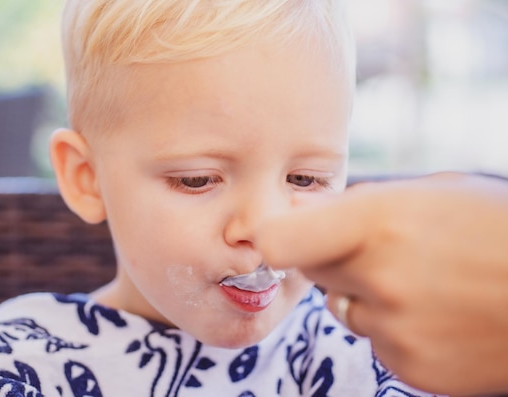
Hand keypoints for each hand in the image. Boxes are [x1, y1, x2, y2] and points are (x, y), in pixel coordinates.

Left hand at [256, 172, 507, 395]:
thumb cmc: (499, 229)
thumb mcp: (432, 193)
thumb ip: (357, 206)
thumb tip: (297, 213)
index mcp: (379, 221)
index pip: (279, 241)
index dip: (272, 238)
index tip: (278, 235)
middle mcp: (379, 278)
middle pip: (310, 271)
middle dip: (331, 258)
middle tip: (379, 248)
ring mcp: (394, 329)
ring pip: (344, 308)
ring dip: (366, 295)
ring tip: (423, 283)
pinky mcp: (411, 367)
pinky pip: (376, 341)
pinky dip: (394, 328)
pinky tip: (437, 314)